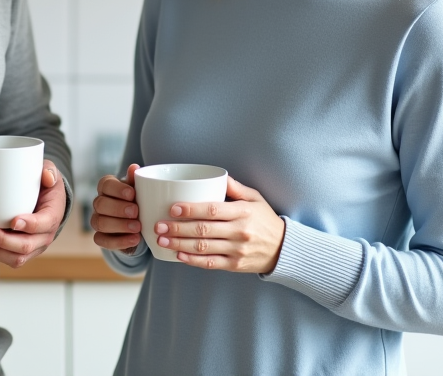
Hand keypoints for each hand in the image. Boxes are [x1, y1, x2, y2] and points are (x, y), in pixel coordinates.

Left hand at [0, 160, 65, 267]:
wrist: (45, 201)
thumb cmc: (45, 186)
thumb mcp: (49, 173)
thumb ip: (48, 171)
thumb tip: (47, 176)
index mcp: (53, 216)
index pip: (44, 224)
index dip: (30, 225)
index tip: (13, 221)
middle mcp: (45, 236)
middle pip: (26, 246)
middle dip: (2, 240)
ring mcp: (34, 247)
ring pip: (16, 258)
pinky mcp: (22, 251)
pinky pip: (8, 258)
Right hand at [90, 164, 142, 254]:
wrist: (139, 223)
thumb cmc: (138, 201)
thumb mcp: (140, 190)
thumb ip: (136, 180)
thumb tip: (134, 167)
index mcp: (107, 188)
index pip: (105, 185)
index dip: (117, 189)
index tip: (132, 193)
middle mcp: (99, 203)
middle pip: (100, 204)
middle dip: (118, 208)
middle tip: (136, 211)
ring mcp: (97, 221)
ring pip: (100, 222)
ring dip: (119, 225)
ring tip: (138, 227)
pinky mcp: (100, 237)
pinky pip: (102, 240)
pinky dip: (119, 241)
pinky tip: (135, 239)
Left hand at [154, 176, 284, 273]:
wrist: (283, 249)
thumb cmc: (265, 220)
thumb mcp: (255, 198)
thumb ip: (235, 187)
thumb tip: (217, 175)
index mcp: (243, 212)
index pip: (212, 210)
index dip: (191, 209)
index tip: (172, 208)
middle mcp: (239, 232)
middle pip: (203, 230)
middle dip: (178, 228)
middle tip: (158, 226)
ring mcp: (237, 250)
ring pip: (203, 248)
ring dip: (180, 244)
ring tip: (162, 241)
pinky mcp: (235, 265)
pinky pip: (210, 263)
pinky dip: (193, 260)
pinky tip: (179, 256)